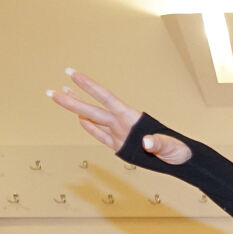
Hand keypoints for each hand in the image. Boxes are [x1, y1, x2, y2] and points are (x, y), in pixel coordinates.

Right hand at [46, 69, 190, 163]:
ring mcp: (120, 134)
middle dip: (71, 100)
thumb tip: (146, 142)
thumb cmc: (178, 149)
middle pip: (93, 109)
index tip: (72, 73)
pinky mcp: (121, 146)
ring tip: (60, 94)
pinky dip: (90, 128)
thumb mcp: (169, 146)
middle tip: (50, 91)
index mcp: (131, 118)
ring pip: (94, 119)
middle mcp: (122, 123)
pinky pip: (102, 136)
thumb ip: (156, 143)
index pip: (105, 98)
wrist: (181, 160)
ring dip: (76, 109)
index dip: (88, 85)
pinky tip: (79, 119)